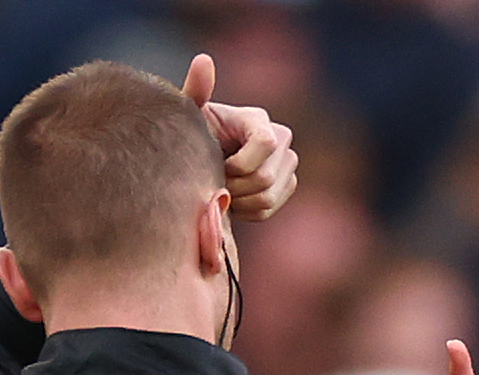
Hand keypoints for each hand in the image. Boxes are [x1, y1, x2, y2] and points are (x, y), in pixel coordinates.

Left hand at [181, 55, 296, 221]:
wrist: (202, 159)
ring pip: (268, 196)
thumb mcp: (190, 115)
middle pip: (265, 177)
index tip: (218, 165)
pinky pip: (269, 209)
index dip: (240, 164)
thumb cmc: (194, 135)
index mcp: (259, 119)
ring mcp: (288, 162)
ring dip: (238, 200)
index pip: (266, 144)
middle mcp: (281, 137)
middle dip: (235, 187)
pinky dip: (247, 211)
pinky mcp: (288, 184)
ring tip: (221, 190)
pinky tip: (232, 199)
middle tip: (214, 183)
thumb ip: (196, 90)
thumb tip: (203, 60)